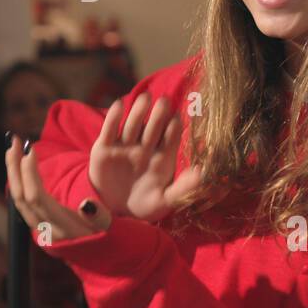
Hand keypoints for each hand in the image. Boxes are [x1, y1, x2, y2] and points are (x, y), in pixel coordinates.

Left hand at [6, 136, 110, 241]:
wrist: (100, 256)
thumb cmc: (107, 236)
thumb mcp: (109, 227)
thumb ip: (99, 216)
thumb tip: (87, 204)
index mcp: (62, 228)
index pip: (37, 198)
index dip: (30, 173)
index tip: (29, 150)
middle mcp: (46, 230)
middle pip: (22, 197)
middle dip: (15, 168)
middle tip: (14, 142)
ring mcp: (40, 228)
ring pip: (18, 199)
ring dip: (14, 172)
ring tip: (12, 149)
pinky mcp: (39, 224)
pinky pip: (22, 201)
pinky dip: (18, 181)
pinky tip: (19, 166)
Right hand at [88, 93, 201, 221]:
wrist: (115, 210)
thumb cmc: (146, 203)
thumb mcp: (165, 200)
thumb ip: (183, 188)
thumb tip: (202, 174)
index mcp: (162, 157)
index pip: (170, 139)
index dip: (174, 128)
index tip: (177, 119)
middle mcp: (145, 148)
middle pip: (153, 127)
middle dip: (159, 114)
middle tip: (165, 101)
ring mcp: (125, 146)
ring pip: (133, 124)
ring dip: (139, 111)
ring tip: (145, 98)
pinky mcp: (105, 147)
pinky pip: (110, 130)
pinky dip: (114, 117)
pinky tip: (120, 105)